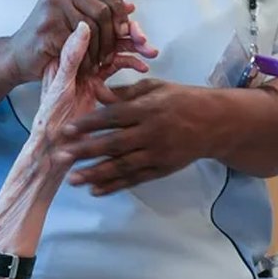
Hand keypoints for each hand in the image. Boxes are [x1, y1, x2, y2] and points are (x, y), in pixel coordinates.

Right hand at [7, 0, 157, 82]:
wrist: (18, 55)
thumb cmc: (50, 36)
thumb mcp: (79, 13)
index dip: (120, 11)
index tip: (124, 32)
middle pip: (102, 10)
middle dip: (111, 37)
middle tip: (110, 55)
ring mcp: (52, 7)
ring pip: (93, 29)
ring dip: (98, 52)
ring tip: (97, 63)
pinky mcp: (47, 27)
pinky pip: (78, 44)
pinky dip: (85, 60)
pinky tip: (84, 67)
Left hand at [32, 23, 147, 158]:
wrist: (52, 144)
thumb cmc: (49, 116)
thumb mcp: (60, 85)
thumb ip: (71, 56)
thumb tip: (83, 25)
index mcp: (65, 55)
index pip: (91, 30)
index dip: (109, 21)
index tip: (128, 15)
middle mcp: (77, 60)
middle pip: (105, 39)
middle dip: (127, 37)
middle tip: (144, 39)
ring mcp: (88, 72)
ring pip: (114, 53)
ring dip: (133, 51)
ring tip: (150, 51)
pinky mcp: (97, 86)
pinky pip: (116, 69)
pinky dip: (130, 65)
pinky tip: (143, 67)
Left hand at [57, 79, 216, 195]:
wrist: (217, 123)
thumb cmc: (181, 100)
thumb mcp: (154, 88)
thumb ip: (123, 92)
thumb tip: (95, 90)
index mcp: (148, 108)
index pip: (113, 117)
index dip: (88, 124)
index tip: (67, 131)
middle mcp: (152, 132)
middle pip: (113, 144)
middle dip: (85, 151)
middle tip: (60, 157)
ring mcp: (158, 153)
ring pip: (123, 166)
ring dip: (95, 174)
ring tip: (72, 180)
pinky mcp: (163, 169)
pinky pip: (135, 179)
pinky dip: (115, 186)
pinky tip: (95, 190)